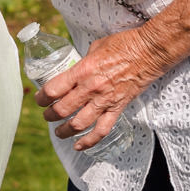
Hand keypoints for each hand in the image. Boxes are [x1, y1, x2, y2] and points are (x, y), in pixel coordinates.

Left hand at [35, 28, 155, 148]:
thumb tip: (75, 70)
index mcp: (82, 70)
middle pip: (62, 109)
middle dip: (49, 115)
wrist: (150, 51)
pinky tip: (79, 146)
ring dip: (64, 131)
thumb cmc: (124, 44)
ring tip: (59, 132)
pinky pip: (102, 130)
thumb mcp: (95, 47)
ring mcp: (105, 100)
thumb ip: (83, 62)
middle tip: (46, 115)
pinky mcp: (118, 108)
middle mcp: (91, 88)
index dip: (42, 97)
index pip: (54, 89)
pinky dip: (89, 141)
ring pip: (79, 124)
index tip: (39, 99)